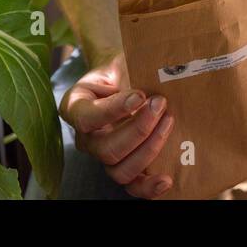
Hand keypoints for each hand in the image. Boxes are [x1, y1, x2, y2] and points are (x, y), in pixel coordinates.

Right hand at [59, 51, 174, 197]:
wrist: (128, 75)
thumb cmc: (123, 66)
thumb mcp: (121, 59)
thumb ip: (129, 66)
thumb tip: (158, 71)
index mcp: (76, 107)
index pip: (88, 117)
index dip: (114, 110)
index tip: (140, 95)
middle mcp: (86, 137)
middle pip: (106, 149)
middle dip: (139, 129)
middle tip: (161, 104)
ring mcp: (104, 155)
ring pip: (119, 170)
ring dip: (149, 150)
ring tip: (169, 123)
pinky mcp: (124, 166)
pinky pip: (132, 185)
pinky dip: (148, 187)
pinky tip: (166, 179)